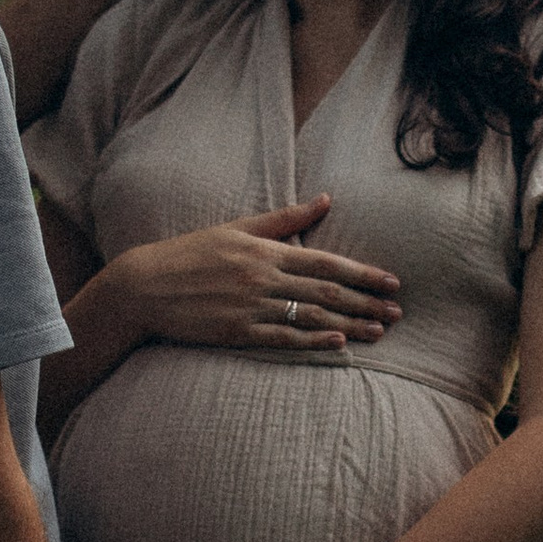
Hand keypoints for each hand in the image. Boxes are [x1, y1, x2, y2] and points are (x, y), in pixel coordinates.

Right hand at [119, 198, 397, 354]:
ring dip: (349, 323)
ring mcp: (250, 306)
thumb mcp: (237, 228)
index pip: (326, 261)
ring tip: (380, 330)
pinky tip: (338, 343)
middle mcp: (263, 277)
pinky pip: (282, 336)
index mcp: (265, 250)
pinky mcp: (237, 332)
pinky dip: (313, 339)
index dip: (363, 272)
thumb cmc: (190, 253)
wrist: (144, 286)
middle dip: (366, 301)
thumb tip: (326, 198)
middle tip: (398, 311)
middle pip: (326, 290)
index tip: (392, 280)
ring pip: (311, 315)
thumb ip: (284, 219)